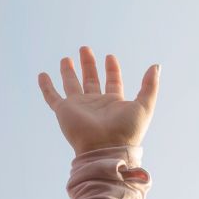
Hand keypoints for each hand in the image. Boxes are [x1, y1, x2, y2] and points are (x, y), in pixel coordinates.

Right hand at [38, 47, 159, 152]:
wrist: (106, 150)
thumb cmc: (127, 131)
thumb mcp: (144, 106)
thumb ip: (150, 86)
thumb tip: (156, 66)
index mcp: (113, 103)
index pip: (112, 81)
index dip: (112, 69)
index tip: (110, 57)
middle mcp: (95, 103)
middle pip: (91, 80)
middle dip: (89, 64)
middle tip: (85, 49)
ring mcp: (79, 107)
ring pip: (71, 85)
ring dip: (68, 72)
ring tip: (66, 58)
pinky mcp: (64, 111)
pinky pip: (52, 96)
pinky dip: (46, 86)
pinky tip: (42, 75)